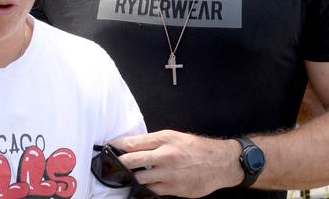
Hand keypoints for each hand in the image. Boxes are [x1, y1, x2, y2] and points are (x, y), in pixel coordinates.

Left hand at [111, 130, 242, 197]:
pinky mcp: (174, 190)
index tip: (108, 147)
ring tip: (123, 176)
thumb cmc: (196, 147)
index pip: (132, 143)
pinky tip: (141, 186)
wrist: (220, 163)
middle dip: (118, 164)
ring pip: (140, 179)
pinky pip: (153, 191)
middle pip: (131, 162)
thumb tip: (132, 146)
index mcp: (164, 140)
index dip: (117, 146)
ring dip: (130, 178)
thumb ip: (154, 141)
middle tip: (110, 165)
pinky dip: (145, 188)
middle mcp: (165, 156)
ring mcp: (169, 175)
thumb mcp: (174, 136)